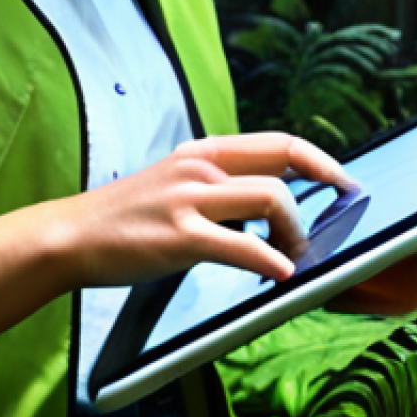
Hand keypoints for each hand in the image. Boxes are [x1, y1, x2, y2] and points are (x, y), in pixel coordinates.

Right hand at [55, 132, 355, 288]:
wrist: (73, 235)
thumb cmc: (128, 217)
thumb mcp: (175, 184)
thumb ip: (217, 186)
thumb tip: (268, 201)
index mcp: (202, 152)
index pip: (277, 142)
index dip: (320, 158)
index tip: (343, 179)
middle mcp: (200, 166)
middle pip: (284, 160)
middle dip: (325, 183)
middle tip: (343, 211)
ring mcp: (189, 198)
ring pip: (272, 199)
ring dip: (297, 233)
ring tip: (295, 257)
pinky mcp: (180, 236)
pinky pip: (243, 245)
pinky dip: (271, 261)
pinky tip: (279, 275)